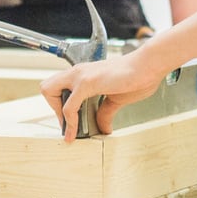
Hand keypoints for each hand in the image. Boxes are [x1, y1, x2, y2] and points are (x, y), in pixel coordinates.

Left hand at [41, 49, 168, 141]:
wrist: (149, 66)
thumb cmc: (136, 76)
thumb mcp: (115, 99)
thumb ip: (104, 112)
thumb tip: (102, 127)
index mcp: (83, 74)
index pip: (58, 88)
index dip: (60, 107)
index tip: (70, 122)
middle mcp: (78, 72)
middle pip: (47, 87)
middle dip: (53, 108)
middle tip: (68, 124)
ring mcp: (80, 76)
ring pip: (49, 91)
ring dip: (57, 114)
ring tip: (70, 131)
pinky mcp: (87, 83)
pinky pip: (69, 106)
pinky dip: (69, 121)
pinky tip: (75, 131)